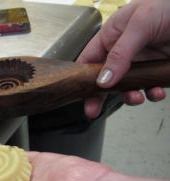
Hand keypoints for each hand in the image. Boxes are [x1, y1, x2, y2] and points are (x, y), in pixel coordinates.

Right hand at [77, 0, 168, 118]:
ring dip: (130, 95)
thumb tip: (103, 80)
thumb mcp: (139, 25)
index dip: (82, 78)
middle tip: (93, 110)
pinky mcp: (155, 69)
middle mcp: (122, 52)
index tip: (80, 94)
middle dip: (99, 96)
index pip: (88, 60)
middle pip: (104, 78)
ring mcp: (139, 62)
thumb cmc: (166, 5)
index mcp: (110, 37)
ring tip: (136, 97)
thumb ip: (120, 53)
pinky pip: (149, 87)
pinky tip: (156, 92)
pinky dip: (152, 93)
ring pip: (126, 86)